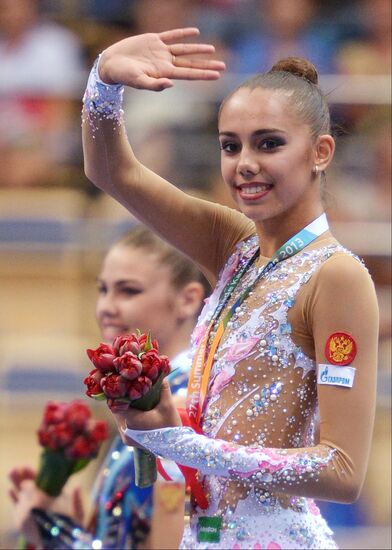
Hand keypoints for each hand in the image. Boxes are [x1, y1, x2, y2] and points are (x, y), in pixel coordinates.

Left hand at [9, 468, 84, 541]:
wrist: (60, 545)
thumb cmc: (68, 526)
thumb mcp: (75, 510)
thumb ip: (75, 497)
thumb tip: (78, 485)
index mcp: (39, 500)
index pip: (28, 484)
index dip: (28, 475)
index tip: (26, 467)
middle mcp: (27, 507)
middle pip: (21, 489)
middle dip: (19, 478)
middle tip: (15, 468)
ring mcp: (22, 517)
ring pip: (17, 497)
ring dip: (15, 486)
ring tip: (13, 473)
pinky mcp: (20, 525)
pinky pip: (15, 508)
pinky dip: (13, 499)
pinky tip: (9, 491)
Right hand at [99, 27, 225, 90]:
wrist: (111, 63)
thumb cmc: (124, 76)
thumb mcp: (139, 82)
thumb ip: (154, 85)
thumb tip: (171, 85)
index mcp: (164, 73)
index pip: (189, 74)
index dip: (204, 74)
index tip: (218, 75)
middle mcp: (165, 63)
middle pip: (190, 64)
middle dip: (207, 65)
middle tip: (223, 67)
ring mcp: (160, 51)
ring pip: (184, 50)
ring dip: (198, 50)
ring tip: (212, 50)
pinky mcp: (153, 40)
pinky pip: (171, 36)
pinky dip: (183, 34)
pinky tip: (195, 32)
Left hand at [113, 379, 181, 445]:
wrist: (175, 447)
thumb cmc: (171, 426)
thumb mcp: (168, 405)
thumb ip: (163, 388)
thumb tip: (160, 374)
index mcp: (132, 421)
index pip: (116, 403)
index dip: (119, 393)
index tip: (125, 384)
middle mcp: (125, 430)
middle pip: (116, 409)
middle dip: (122, 399)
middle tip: (130, 388)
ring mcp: (125, 437)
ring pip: (119, 417)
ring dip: (125, 408)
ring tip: (133, 398)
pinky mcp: (128, 441)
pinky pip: (123, 424)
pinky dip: (127, 417)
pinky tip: (135, 409)